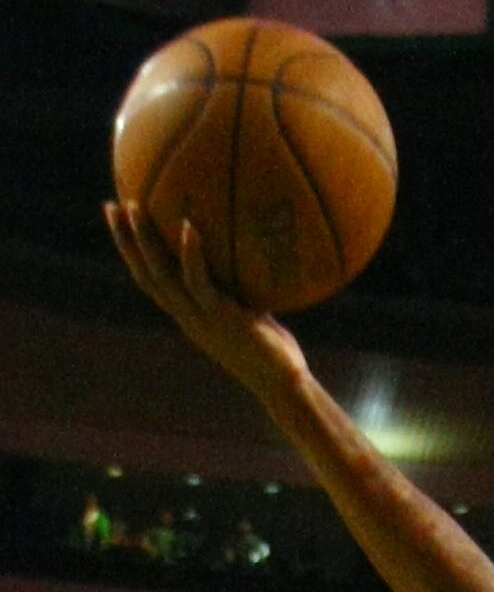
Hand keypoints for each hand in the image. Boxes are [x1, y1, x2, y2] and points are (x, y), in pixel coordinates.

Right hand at [105, 202, 309, 404]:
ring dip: (145, 241)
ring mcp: (201, 319)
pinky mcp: (221, 318)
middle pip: (145, 275)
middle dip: (125, 241)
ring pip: (162, 276)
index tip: (120, 221)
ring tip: (135, 207)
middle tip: (112, 206)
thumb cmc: (274, 351)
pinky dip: (192, 254)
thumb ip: (240, 288)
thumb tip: (248, 250)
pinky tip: (189, 225)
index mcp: (188, 315)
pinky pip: (199, 282)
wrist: (284, 385)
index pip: (150, 281)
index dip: (132, 253)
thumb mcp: (251, 312)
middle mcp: (187, 317)